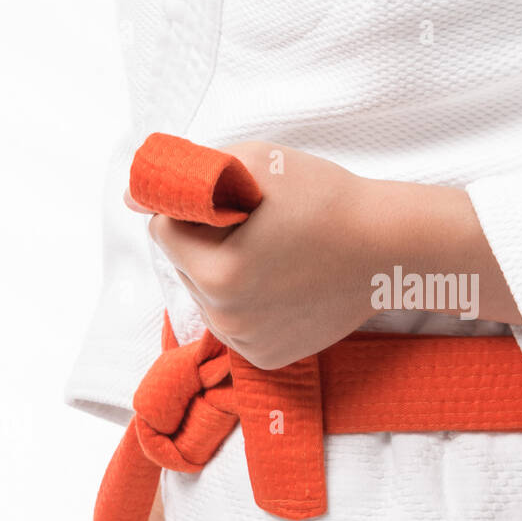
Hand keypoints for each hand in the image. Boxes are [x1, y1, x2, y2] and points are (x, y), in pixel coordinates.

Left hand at [131, 141, 521, 369]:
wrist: (390, 248)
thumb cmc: (325, 198)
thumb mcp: (254, 163)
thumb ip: (188, 176)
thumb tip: (131, 197)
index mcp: (216, 272)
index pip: (162, 231)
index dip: (192, 208)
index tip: (230, 202)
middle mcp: (224, 317)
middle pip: (183, 266)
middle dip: (205, 242)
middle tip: (259, 226)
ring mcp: (245, 343)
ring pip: (205, 296)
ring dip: (223, 273)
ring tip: (274, 255)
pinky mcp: (265, 358)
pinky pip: (234, 322)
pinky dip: (246, 303)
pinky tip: (282, 284)